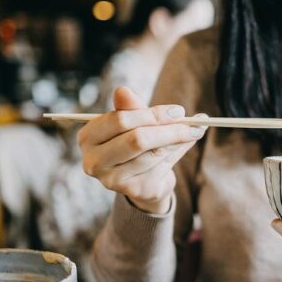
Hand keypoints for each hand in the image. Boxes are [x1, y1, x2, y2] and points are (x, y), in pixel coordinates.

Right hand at [77, 86, 206, 213]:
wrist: (144, 180)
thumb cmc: (138, 145)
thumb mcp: (136, 123)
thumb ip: (132, 108)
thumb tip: (122, 90)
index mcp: (89, 136)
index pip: (120, 120)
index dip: (152, 114)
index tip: (179, 111)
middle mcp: (94, 160)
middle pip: (136, 140)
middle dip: (168, 129)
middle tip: (192, 123)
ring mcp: (111, 179)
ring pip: (151, 154)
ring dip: (176, 141)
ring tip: (192, 132)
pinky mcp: (131, 191)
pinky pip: (159, 168)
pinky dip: (176, 154)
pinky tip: (185, 145)